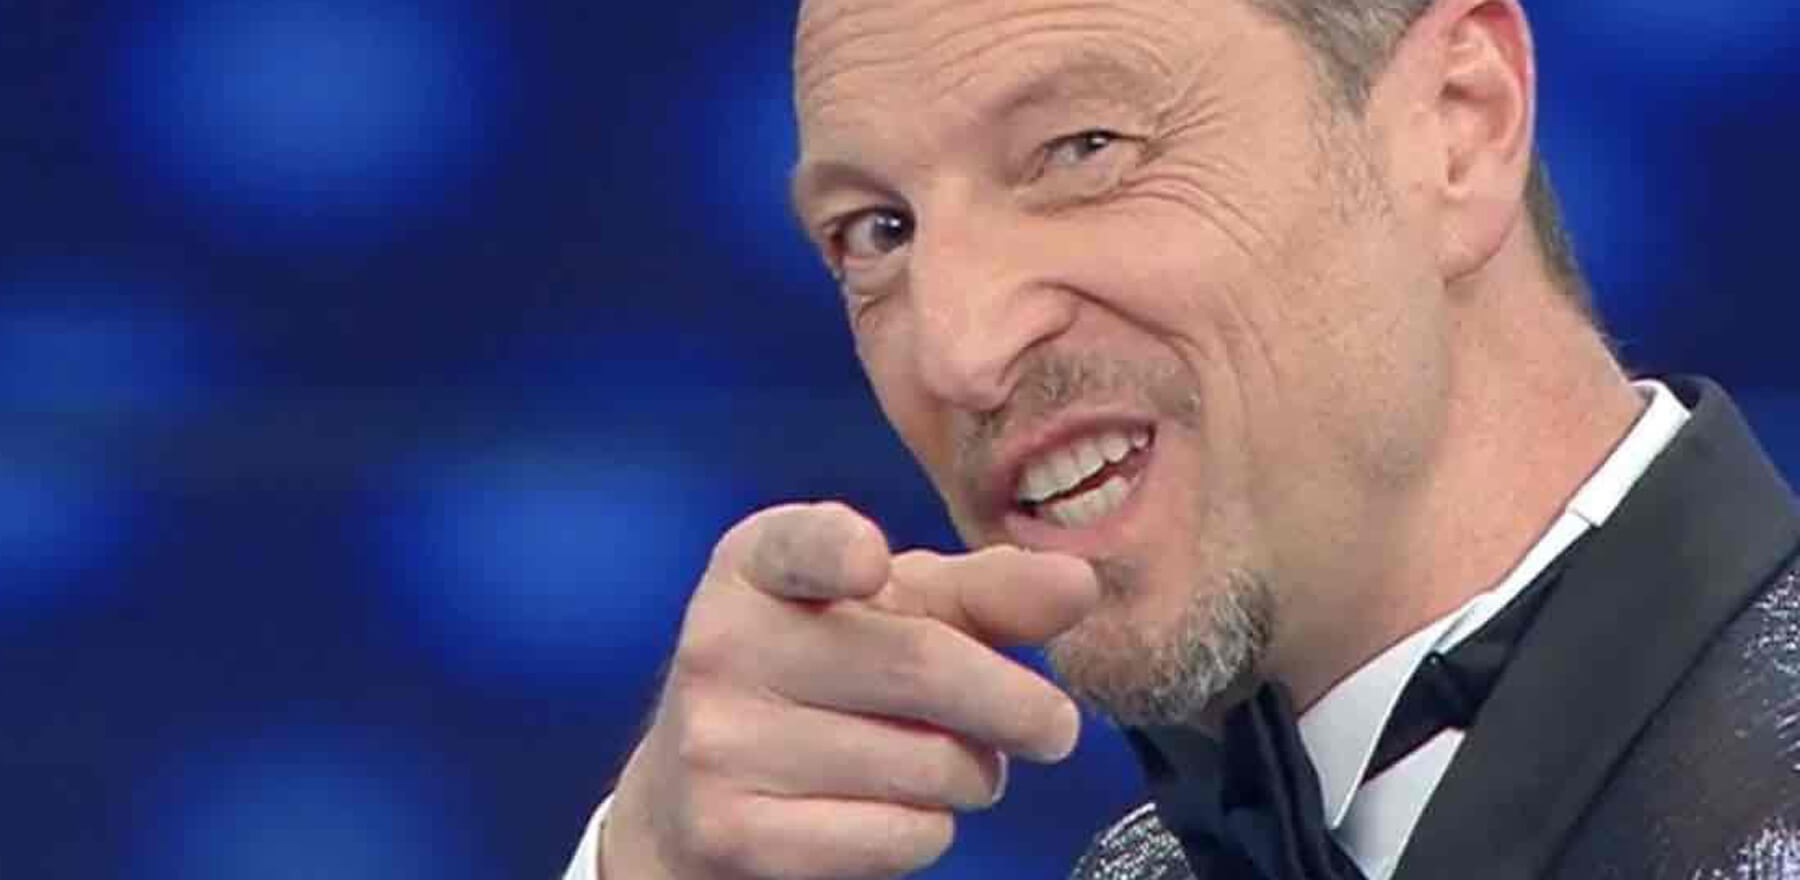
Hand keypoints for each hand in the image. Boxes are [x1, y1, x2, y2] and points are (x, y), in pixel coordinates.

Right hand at [600, 502, 1099, 878]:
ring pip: (925, 764)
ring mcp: (717, 742)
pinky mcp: (730, 833)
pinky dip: (931, 831)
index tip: (871, 561)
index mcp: (758, 565)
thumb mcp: (893, 615)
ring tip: (948, 766)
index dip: (838, 550)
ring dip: (973, 775)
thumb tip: (1078, 581)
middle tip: (1054, 729)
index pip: (800, 545)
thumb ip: (984, 594)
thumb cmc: (822, 679)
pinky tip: (899, 811)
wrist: (695, 797)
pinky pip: (895, 835)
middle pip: (920, 664)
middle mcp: (721, 643)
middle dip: (1016, 705)